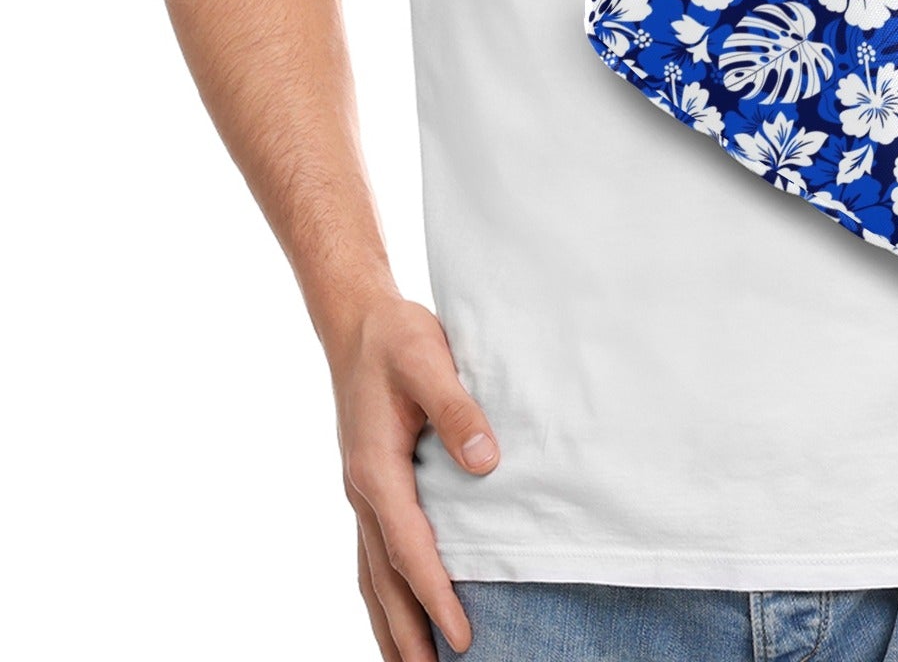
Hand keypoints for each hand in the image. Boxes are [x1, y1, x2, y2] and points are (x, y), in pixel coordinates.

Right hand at [331, 297, 498, 659]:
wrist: (359, 320)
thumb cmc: (397, 338)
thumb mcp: (430, 361)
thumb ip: (458, 409)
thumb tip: (485, 462)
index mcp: (376, 469)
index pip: (410, 548)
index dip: (437, 595)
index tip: (462, 635)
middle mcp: (363, 490)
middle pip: (385, 579)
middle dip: (408, 633)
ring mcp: (362, 491)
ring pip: (373, 573)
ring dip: (392, 622)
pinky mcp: (370, 484)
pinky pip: (374, 552)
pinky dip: (384, 590)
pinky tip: (399, 606)